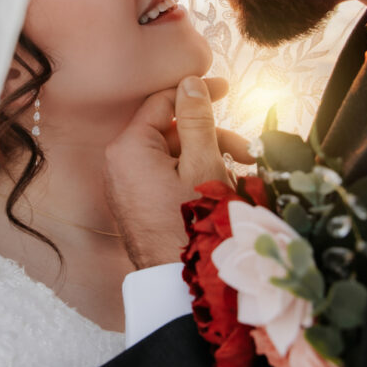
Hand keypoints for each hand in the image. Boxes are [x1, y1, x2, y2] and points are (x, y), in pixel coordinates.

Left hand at [104, 76, 252, 268]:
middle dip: (212, 136)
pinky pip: (165, 175)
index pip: (163, 101)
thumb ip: (196, 118)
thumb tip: (189, 82)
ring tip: (242, 175)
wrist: (178, 284)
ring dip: (208, 157)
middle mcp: (119, 163)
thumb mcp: (202, 162)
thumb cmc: (194, 223)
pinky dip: (193, 174)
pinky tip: (223, 188)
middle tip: (246, 150)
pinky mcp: (137, 203)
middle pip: (171, 130)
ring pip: (172, 155)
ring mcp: (127, 185)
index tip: (226, 89)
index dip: (197, 92)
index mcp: (129, 147)